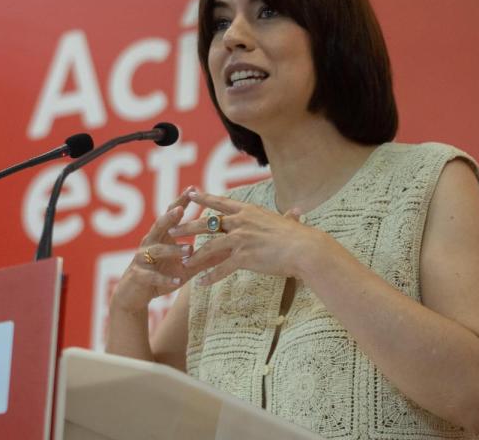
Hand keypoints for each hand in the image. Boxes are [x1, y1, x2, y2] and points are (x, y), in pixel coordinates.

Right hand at [111, 188, 196, 309]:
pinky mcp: (139, 276)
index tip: (192, 189)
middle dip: (170, 217)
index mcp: (160, 236)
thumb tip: (228, 250)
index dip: (180, 202)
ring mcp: (141, 259)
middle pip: (159, 226)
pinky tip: (176, 281)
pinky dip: (164, 279)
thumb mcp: (184, 267)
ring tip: (189, 250)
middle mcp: (149, 243)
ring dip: (173, 249)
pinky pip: (152, 276)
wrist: (134, 295)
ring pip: (156, 250)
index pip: (171, 215)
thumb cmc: (160, 276)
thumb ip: (204, 258)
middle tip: (181, 209)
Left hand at [168, 189, 330, 285]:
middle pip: (207, 223)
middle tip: (172, 229)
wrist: (306, 250)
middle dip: (187, 226)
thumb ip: (288, 217)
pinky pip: (221, 268)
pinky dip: (210, 276)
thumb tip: (297, 211)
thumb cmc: (301, 237)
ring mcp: (240, 239)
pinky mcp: (243, 257)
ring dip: (194, 255)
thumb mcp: (290, 223)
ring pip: (209, 246)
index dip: (204, 198)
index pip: (221, 202)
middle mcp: (241, 222)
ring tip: (183, 260)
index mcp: (249, 211)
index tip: (190, 194)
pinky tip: (200, 283)